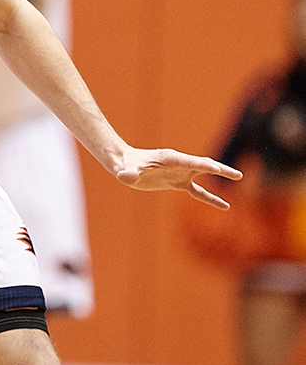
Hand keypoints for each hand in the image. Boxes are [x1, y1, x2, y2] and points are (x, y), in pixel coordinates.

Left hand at [115, 147, 242, 208]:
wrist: (124, 164)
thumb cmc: (124, 165)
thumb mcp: (125, 170)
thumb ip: (129, 174)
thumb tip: (127, 177)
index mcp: (169, 158)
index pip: (189, 161)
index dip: (202, 165)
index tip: (217, 169)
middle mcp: (178, 164)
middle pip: (203, 164)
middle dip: (220, 169)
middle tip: (238, 175)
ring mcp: (179, 173)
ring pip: (204, 175)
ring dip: (221, 176)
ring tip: (239, 179)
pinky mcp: (177, 183)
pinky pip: (198, 191)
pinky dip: (210, 197)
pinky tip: (224, 205)